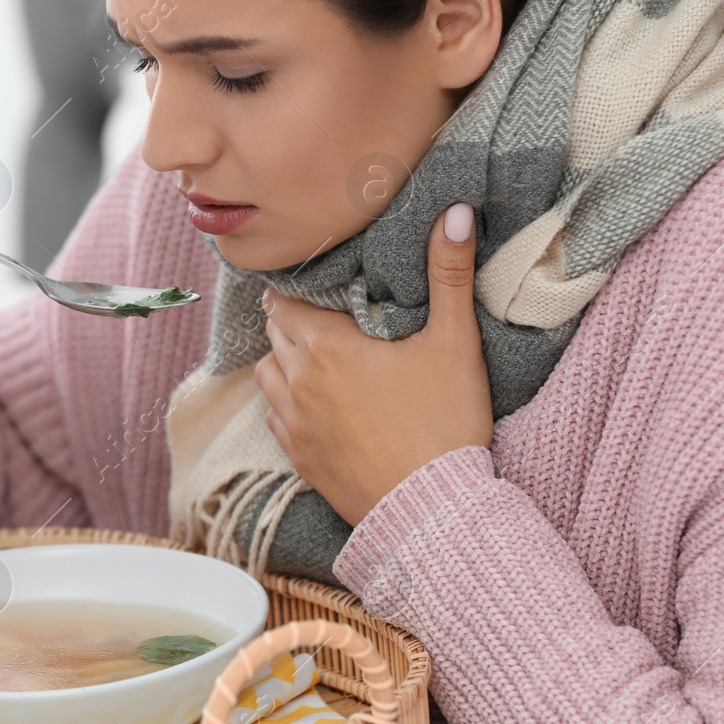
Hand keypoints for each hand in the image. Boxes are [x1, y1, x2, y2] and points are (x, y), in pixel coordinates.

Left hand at [255, 202, 491, 525]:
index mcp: (326, 346)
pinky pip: (275, 417)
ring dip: (285, 360)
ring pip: (267, 374)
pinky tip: (318, 403)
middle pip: (275, 332)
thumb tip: (454, 211)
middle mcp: (297, 381)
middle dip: (294, 318)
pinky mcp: (300, 460)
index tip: (323, 283)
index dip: (302, 286)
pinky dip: (288, 403)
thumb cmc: (445, 424)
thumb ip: (449, 273)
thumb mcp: (455, 342)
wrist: (433, 512)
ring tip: (319, 356)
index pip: (286, 298)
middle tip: (326, 313)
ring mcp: (293, 424)